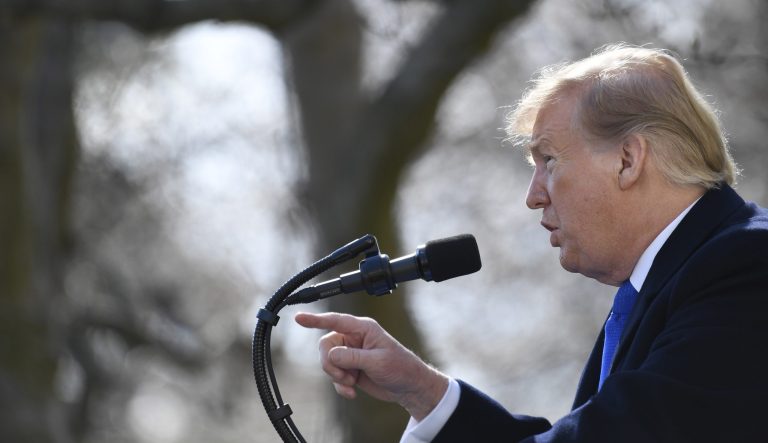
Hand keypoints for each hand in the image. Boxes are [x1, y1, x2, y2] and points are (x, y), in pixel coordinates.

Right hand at [295, 312, 448, 419]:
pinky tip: (352, 393)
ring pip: (328, 362)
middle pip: (326, 345)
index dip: (316, 319)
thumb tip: (331, 355)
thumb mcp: (377, 361)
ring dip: (337, 376)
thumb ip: (352, 357)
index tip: (298, 318)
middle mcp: (354, 338)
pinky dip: (340, 386)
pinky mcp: (350, 369)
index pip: (335, 321)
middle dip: (330, 364)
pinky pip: (334, 376)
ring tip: (352, 383)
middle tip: (344, 376)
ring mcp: (351, 354)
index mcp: (363, 328)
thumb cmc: (399, 367)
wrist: (408, 387)